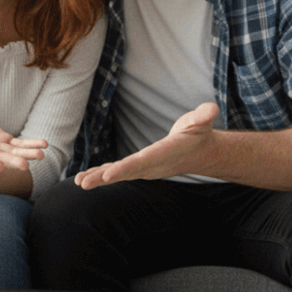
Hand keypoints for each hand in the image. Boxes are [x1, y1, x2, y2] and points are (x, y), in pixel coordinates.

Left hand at [75, 101, 219, 189]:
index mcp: (163, 154)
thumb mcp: (202, 121)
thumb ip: (204, 115)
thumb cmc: (198, 133)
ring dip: (98, 179)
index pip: (142, 162)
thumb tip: (212, 108)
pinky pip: (117, 172)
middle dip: (104, 178)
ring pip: (118, 174)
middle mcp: (151, 165)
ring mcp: (144, 169)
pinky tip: (84, 178)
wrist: (199, 153)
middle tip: (85, 183)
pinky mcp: (138, 167)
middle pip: (125, 172)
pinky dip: (101, 175)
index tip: (108, 175)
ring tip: (79, 183)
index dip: (125, 168)